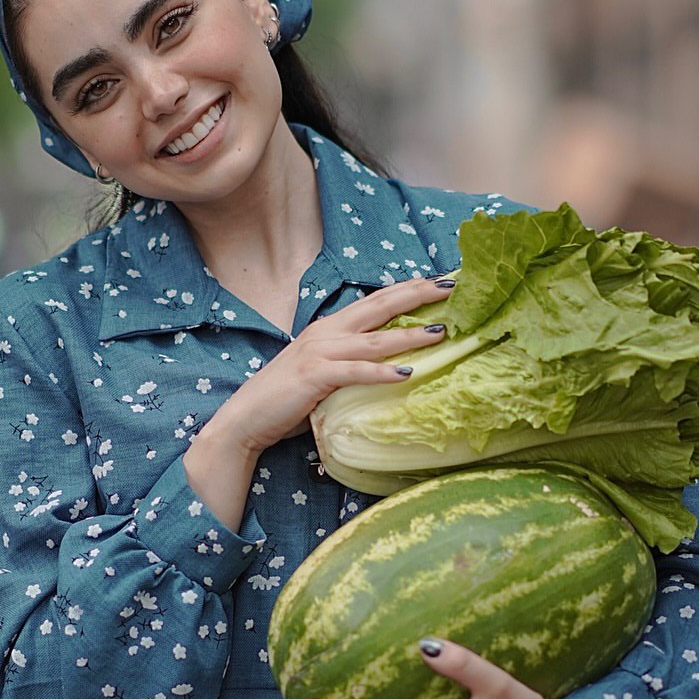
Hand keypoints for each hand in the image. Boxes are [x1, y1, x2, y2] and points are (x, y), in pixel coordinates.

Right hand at [215, 274, 454, 454]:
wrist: (247, 417)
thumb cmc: (287, 399)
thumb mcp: (325, 372)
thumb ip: (352, 362)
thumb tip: (391, 365)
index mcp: (331, 328)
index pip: (377, 300)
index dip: (409, 289)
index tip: (441, 281)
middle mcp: (327, 332)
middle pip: (380, 306)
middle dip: (417, 294)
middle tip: (451, 286)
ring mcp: (320, 352)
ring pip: (375, 339)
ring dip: (410, 334)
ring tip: (441, 332)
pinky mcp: (315, 376)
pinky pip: (356, 371)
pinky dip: (382, 372)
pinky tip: (407, 373)